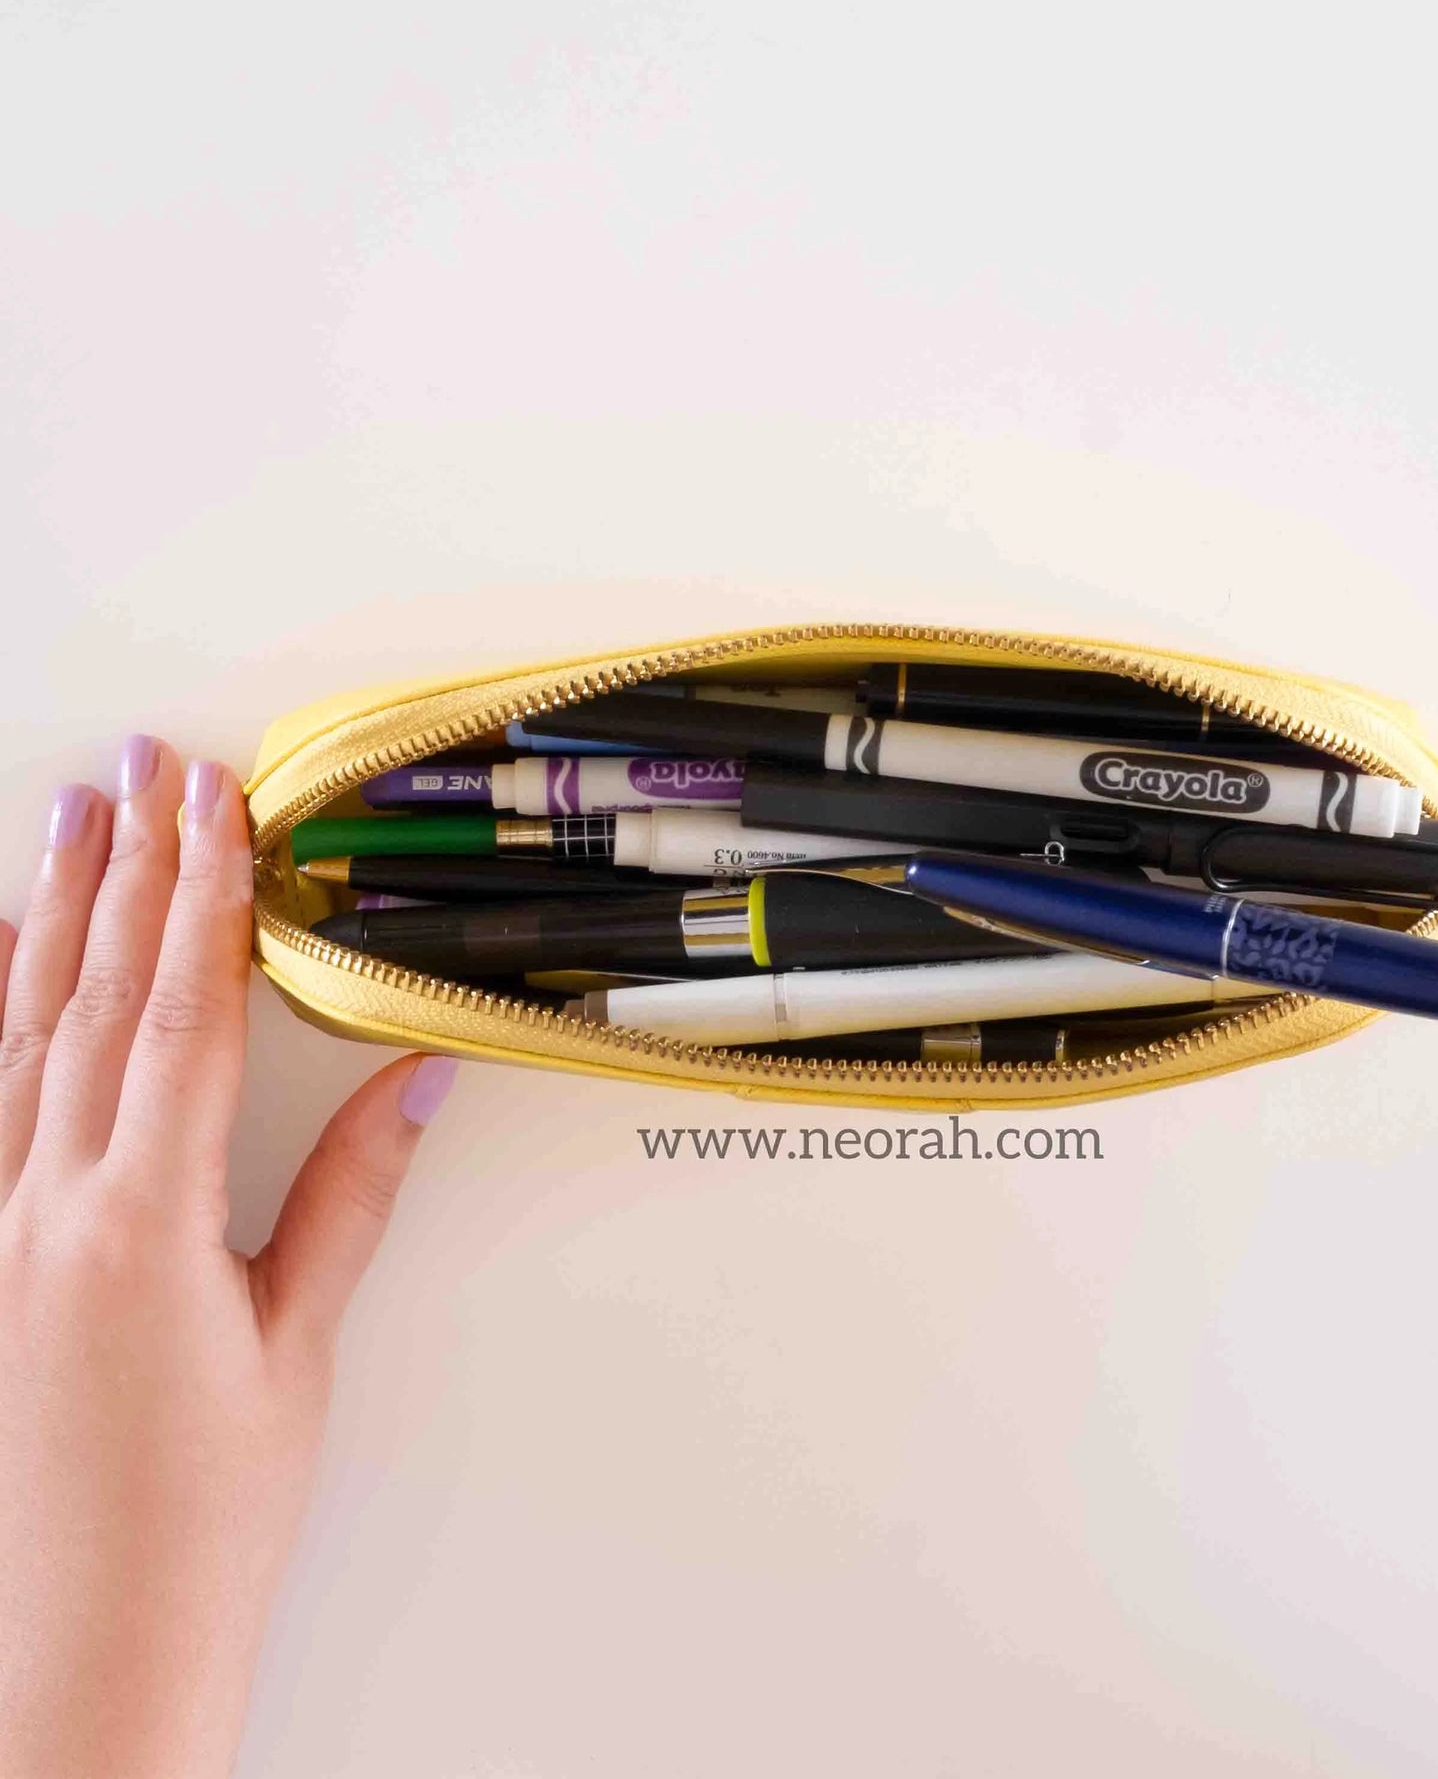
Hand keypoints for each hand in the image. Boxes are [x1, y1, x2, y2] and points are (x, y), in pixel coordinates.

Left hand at [0, 738, 457, 1778]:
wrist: (77, 1652)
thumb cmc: (202, 1514)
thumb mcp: (295, 1350)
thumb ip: (348, 1198)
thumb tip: (414, 1080)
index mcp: (140, 1221)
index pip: (182, 1017)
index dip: (204, 900)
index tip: (219, 810)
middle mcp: (39, 1208)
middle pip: (90, 998)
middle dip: (125, 870)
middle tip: (143, 769)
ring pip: (13, 1032)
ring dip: (47, 914)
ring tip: (69, 819)